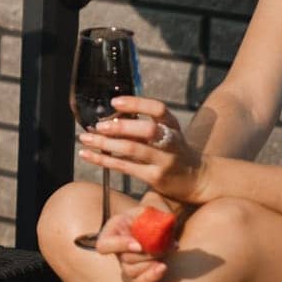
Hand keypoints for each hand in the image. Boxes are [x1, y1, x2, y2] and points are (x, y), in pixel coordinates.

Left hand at [78, 95, 206, 204]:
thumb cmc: (172, 151)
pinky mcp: (155, 177)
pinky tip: (87, 154)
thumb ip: (142, 126)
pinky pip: (125, 167)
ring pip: (132, 150)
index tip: (115, 102)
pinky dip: (103, 160)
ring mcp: (164, 161)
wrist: (196, 179)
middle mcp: (171, 141)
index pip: (158, 109)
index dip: (136, 104)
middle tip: (99, 126)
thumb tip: (107, 118)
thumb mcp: (165, 133)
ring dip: (106, 144)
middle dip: (121, 127)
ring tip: (85, 138)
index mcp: (172, 124)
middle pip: (147, 130)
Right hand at [91, 206, 170, 281]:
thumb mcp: (143, 211)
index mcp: (110, 232)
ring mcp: (124, 264)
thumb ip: (146, 215)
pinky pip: (139, 281)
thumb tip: (157, 227)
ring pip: (132, 271)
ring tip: (166, 252)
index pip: (104, 246)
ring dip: (151, 264)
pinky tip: (163, 267)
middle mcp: (115, 251)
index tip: (139, 246)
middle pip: (125, 259)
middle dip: (146, 254)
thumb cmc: (146, 217)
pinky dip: (151, 276)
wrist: (154, 227)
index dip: (120, 247)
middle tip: (163, 248)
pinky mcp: (136, 273)